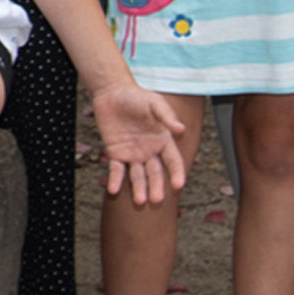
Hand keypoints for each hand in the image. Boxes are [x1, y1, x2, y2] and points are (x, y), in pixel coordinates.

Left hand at [90, 80, 190, 206]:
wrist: (112, 92)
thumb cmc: (137, 96)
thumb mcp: (154, 103)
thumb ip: (166, 116)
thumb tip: (181, 129)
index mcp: (163, 140)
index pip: (173, 160)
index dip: (177, 173)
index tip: (178, 185)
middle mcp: (150, 151)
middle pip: (155, 173)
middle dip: (156, 186)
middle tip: (157, 200)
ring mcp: (132, 154)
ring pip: (137, 176)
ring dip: (138, 189)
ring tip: (140, 201)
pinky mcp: (115, 153)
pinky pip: (116, 170)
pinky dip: (115, 180)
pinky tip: (113, 190)